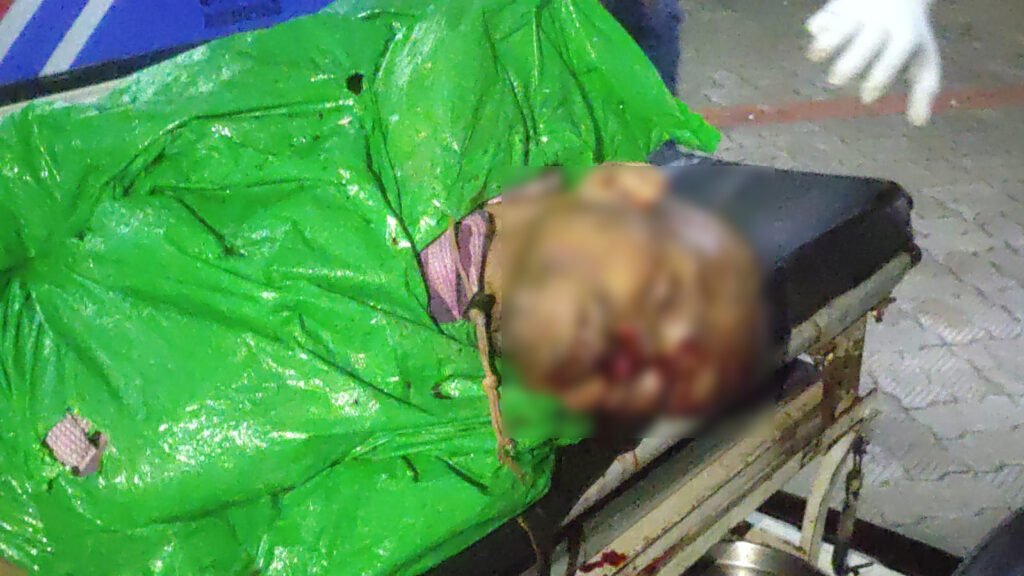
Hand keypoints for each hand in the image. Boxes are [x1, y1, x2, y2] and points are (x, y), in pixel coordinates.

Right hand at [806, 0, 941, 125]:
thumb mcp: (923, 56)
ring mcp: (861, 10)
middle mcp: (882, 22)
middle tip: (836, 80)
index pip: (892, 58)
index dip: (878, 80)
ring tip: (815, 55)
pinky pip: (825, 15)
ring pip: (841, 26)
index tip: (867, 98)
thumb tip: (918, 122)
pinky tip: (818, 34)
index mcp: (905, 36)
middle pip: (865, 43)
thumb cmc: (910, 34)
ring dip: (826, 42)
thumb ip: (923, 89)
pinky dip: (818, 26)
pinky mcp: (841, 3)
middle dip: (849, 63)